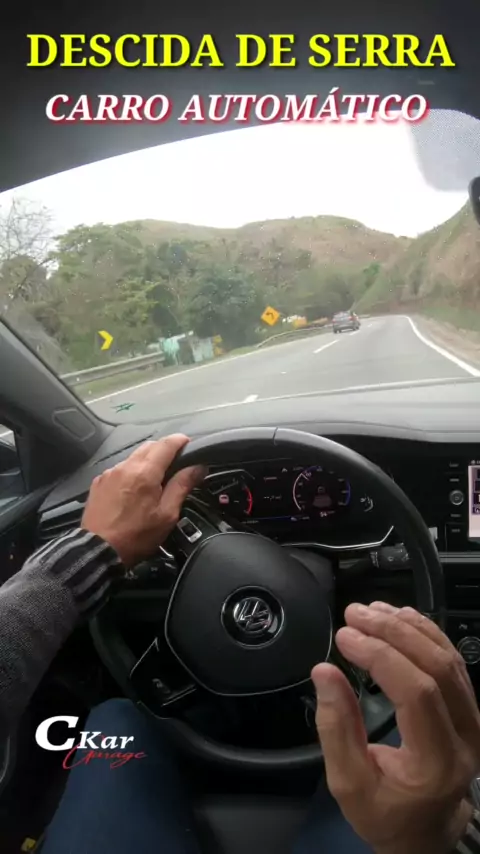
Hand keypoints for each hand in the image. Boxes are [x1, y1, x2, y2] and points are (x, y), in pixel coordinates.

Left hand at [81, 434, 205, 566]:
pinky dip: (131, 472)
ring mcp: (109, 474)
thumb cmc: (136, 536)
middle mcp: (125, 467)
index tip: (188, 443)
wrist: (98, 551)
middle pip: (149, 446)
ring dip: (147, 461)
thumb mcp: (167, 514)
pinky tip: (134, 489)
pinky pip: (120, 469)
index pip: (166, 444)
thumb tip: (198, 467)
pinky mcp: (98, 483)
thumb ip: (182, 486)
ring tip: (155, 479)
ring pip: (133, 457)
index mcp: (145, 473)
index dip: (180, 440)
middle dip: (164, 449)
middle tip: (176, 463)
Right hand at [312, 602, 479, 853]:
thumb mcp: (349, 785)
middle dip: (392, 631)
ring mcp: (475, 720)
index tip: (345, 637)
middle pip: (437, 667)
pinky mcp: (471, 708)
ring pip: (449, 657)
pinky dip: (424, 633)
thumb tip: (324, 670)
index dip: (381, 656)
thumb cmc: (385, 813)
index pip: (417, 693)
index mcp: (437, 762)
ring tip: (370, 610)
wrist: (426, 831)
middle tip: (354, 614)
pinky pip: (452, 661)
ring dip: (408, 626)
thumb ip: (336, 728)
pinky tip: (399, 617)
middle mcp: (467, 737)